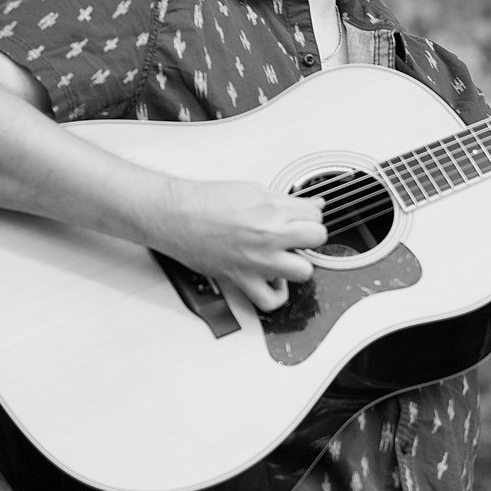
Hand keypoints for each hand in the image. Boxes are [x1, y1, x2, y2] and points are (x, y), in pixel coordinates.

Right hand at [143, 177, 327, 311]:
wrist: (174, 215)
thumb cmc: (205, 201)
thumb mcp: (253, 190)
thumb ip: (286, 200)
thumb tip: (312, 204)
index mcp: (272, 210)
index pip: (315, 214)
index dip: (309, 215)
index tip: (300, 217)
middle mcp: (268, 236)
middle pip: (317, 238)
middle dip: (309, 235)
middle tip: (296, 235)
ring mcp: (257, 261)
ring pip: (304, 271)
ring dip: (298, 264)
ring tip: (286, 256)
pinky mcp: (241, 279)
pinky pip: (270, 300)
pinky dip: (276, 294)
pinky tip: (274, 280)